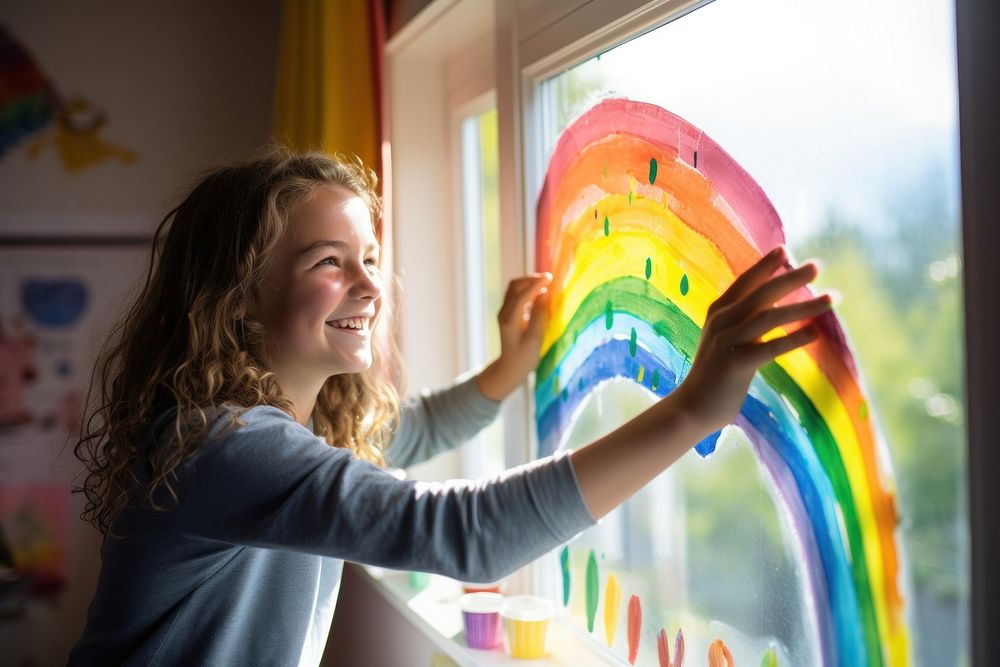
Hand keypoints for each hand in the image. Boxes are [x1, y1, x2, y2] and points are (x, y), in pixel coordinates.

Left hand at [475, 273, 551, 401]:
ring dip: (529, 282)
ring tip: (545, 283)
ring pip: (514, 288)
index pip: (522, 295)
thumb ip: (540, 315)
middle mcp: (503, 313)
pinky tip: (539, 292)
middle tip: (549, 279)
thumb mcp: (535, 339)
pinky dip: (527, 288)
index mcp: (510, 320)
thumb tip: (545, 294)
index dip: (537, 284)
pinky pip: (515, 293)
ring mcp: (503, 312)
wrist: (510, 367)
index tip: (551, 278)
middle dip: (532, 279)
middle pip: (515, 286)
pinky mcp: (507, 312)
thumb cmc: (525, 357)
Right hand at [672, 246, 832, 433]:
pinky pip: (770, 348)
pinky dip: (794, 339)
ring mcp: (727, 341)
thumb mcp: (725, 341)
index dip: (765, 266)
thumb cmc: (714, 376)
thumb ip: (743, 323)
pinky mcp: (735, 364)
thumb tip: (773, 309)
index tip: (786, 250)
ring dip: (804, 306)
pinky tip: (815, 333)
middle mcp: (721, 321)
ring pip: (770, 316)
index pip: (745, 282)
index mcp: (718, 312)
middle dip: (791, 278)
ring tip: (832, 299)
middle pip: (761, 293)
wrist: (691, 408)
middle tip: (817, 265)